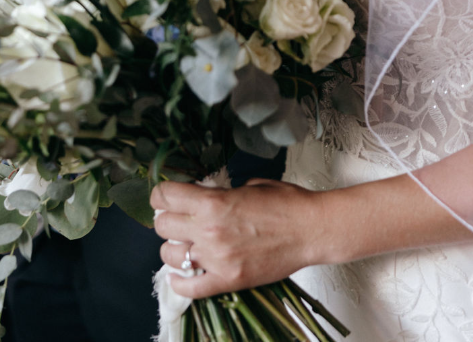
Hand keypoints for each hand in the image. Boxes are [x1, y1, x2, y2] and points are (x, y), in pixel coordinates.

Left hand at [151, 177, 323, 297]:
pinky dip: (179, 282)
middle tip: (178, 218)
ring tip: (187, 243)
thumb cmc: (287, 204)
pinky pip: (188, 287)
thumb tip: (206, 198)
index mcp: (213, 202)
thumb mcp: (249, 185)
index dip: (161, 194)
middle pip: (162, 226)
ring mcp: (216, 259)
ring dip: (174, 248)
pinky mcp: (227, 280)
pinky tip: (180, 274)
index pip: (165, 196)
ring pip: (169, 256)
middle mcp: (209, 231)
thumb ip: (221, 192)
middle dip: (167, 219)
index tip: (164, 196)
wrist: (312, 229)